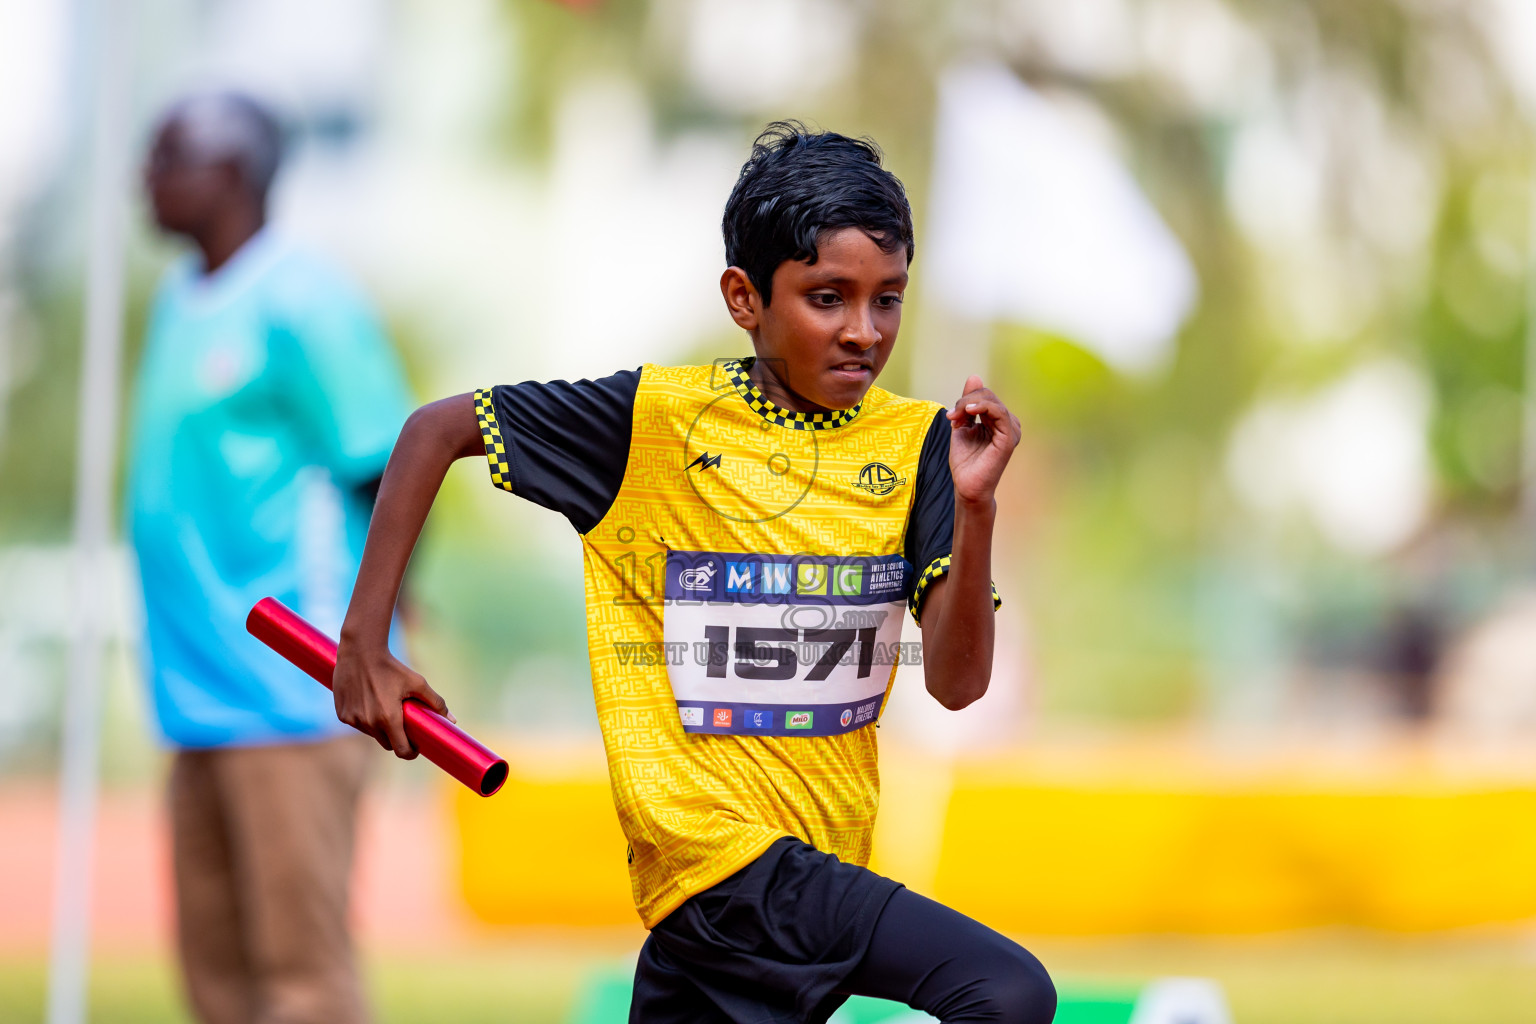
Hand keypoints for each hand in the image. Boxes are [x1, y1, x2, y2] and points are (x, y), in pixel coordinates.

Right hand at [332, 640, 453, 759]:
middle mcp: (369, 723)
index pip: (401, 750)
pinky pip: (358, 724)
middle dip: (397, 738)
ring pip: (372, 734)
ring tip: (386, 708)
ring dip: (380, 728)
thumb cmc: (392, 667)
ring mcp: (353, 720)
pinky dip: (365, 719)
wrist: (360, 651)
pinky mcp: (342, 715)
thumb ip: (436, 702)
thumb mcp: (417, 682)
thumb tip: (452, 720)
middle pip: (387, 744)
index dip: (411, 752)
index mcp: (389, 718)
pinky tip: (369, 702)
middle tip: (404, 725)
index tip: (416, 747)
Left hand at [946, 375, 1020, 506]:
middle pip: (988, 396)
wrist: (967, 487)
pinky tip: (970, 411)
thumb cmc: (965, 462)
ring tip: (957, 416)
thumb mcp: (962, 426)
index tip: (951, 416)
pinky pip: (1000, 412)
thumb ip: (967, 404)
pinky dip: (984, 407)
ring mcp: (1011, 430)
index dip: (965, 400)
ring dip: (970, 404)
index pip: (984, 397)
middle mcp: (1007, 423)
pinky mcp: (1009, 437)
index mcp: (998, 421)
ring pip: (992, 402)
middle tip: (952, 416)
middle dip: (966, 401)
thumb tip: (974, 377)